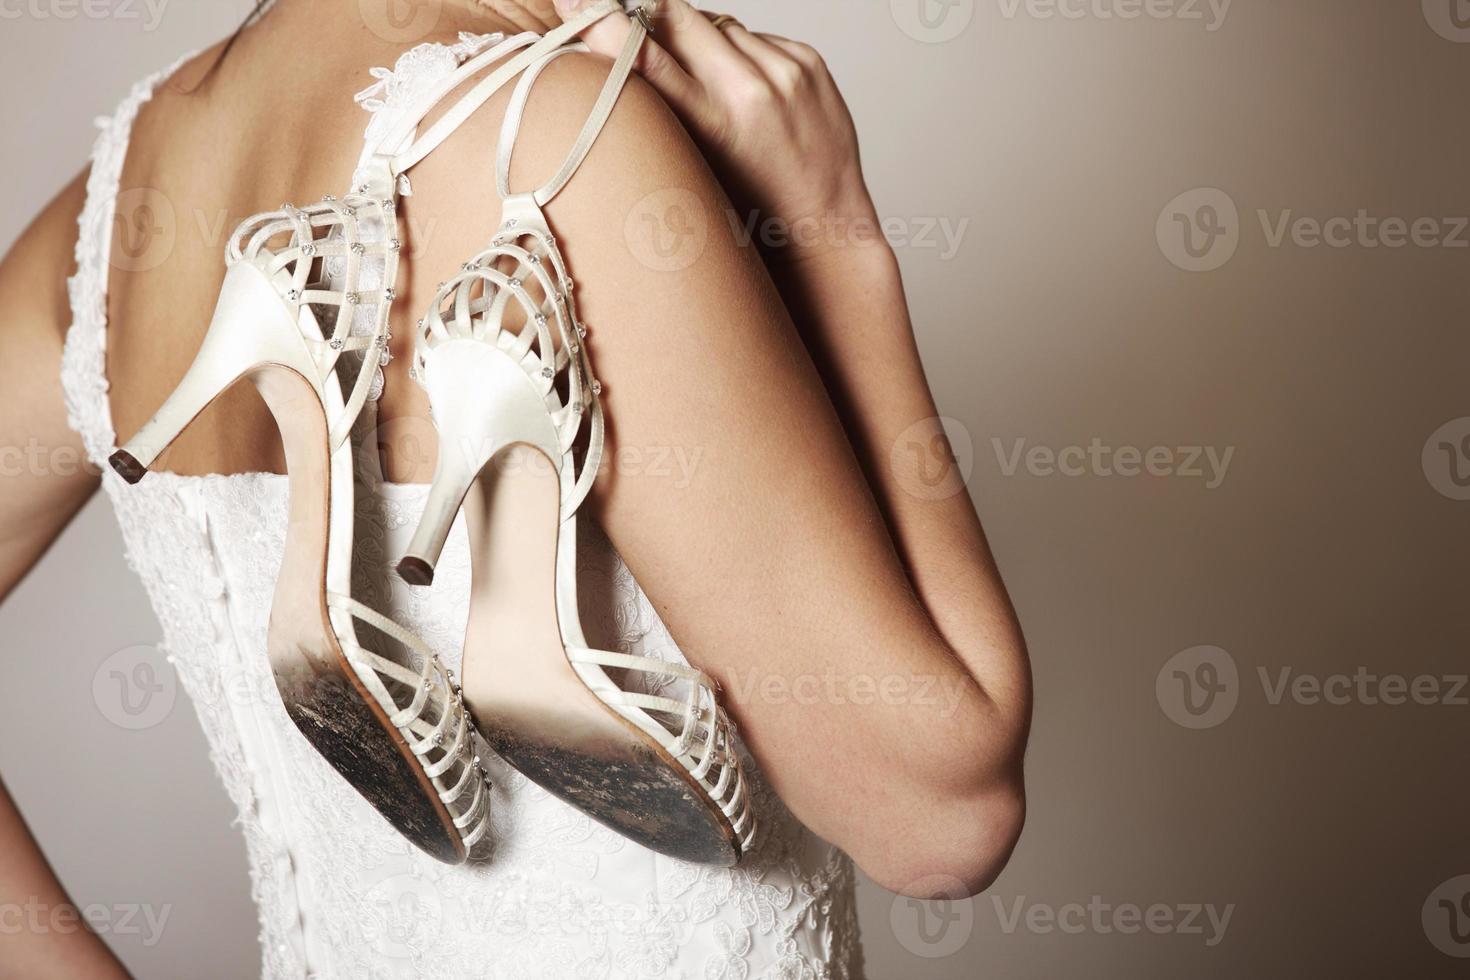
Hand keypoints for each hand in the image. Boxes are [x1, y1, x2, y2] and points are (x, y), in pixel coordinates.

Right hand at [555, 0, 880, 259]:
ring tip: (713, 91)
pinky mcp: (808, 61)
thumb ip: (662, 115)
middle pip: (675, 16)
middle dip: (651, 18)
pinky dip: (741, 56)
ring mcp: (784, 71)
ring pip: (716, 24)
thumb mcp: (693, 171)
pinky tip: (749, 96)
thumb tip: (623, 52)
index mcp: (713, 125)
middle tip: (637, 31)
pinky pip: (754, 37)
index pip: (645, 54)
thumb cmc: (752, 214)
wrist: (826, 227)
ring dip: (702, 43)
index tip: (574, 0)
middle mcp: (750, 91)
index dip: (604, 21)